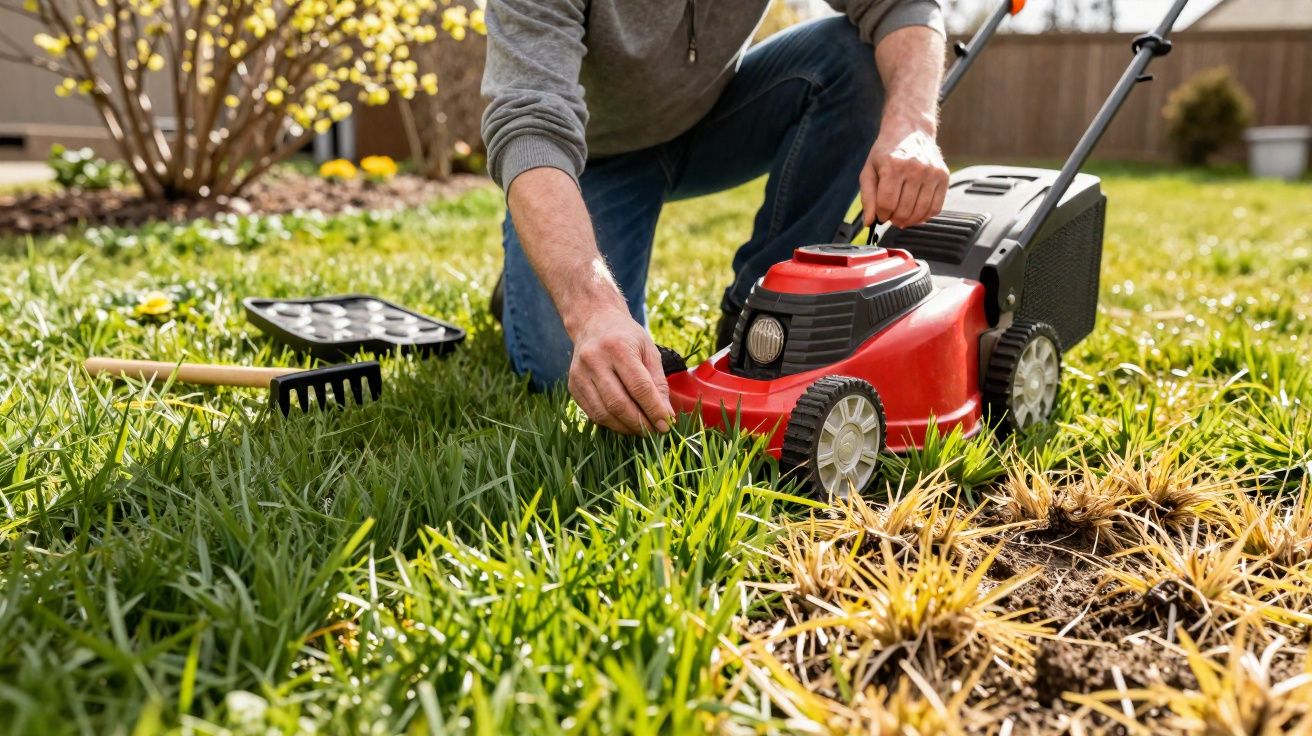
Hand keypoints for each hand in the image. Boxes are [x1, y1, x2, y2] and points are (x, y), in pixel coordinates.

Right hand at [566, 307, 673, 434]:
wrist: (594, 323)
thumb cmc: (627, 337)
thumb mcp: (649, 351)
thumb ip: (658, 383)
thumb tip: (666, 415)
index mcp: (618, 347)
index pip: (639, 387)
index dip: (653, 409)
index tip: (666, 425)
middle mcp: (594, 360)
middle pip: (618, 403)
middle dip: (640, 423)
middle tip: (655, 432)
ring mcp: (579, 374)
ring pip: (603, 413)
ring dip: (625, 427)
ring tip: (642, 430)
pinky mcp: (572, 386)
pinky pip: (592, 413)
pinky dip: (611, 423)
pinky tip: (624, 423)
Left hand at [860, 118, 949, 228]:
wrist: (911, 130)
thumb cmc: (887, 152)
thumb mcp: (869, 170)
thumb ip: (867, 197)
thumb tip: (870, 222)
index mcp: (893, 165)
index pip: (886, 204)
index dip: (881, 215)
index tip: (880, 214)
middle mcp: (915, 168)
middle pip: (904, 210)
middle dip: (893, 218)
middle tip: (890, 215)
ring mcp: (932, 172)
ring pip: (920, 212)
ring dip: (908, 220)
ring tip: (901, 215)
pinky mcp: (943, 176)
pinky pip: (935, 208)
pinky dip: (924, 216)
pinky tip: (915, 213)